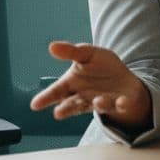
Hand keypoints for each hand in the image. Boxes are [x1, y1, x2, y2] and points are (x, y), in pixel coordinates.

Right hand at [30, 41, 151, 130]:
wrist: (124, 79)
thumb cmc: (100, 67)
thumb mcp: (87, 54)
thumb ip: (71, 52)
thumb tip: (52, 46)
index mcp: (71, 85)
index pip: (56, 92)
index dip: (46, 98)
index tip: (35, 105)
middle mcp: (83, 97)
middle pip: (72, 104)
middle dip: (66, 109)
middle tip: (58, 113)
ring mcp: (101, 102)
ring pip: (97, 106)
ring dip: (98, 104)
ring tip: (97, 101)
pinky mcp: (120, 104)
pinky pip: (120, 106)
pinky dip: (121, 104)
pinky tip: (121, 101)